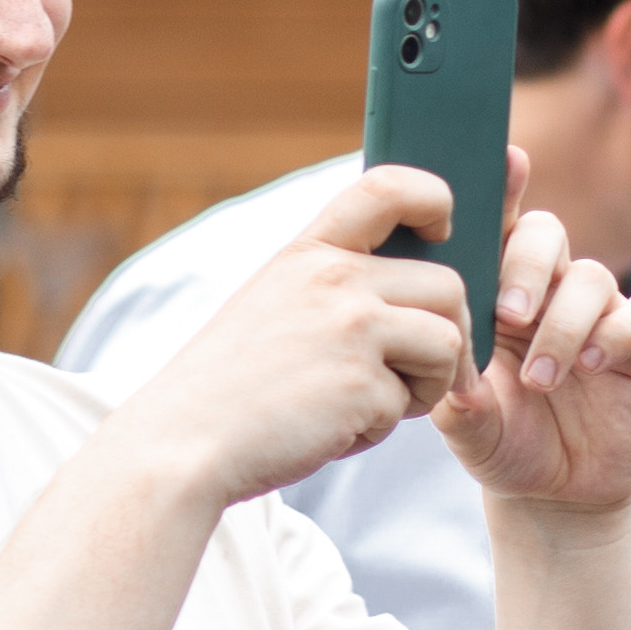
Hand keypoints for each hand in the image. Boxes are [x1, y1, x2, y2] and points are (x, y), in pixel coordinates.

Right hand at [131, 164, 476, 505]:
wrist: (181, 442)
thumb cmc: (229, 385)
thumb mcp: (271, 304)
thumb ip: (329, 287)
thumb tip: (408, 295)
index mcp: (308, 254)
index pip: (389, 187)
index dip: (435, 199)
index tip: (441, 234)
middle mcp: (334, 280)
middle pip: (448, 286)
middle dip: (449, 335)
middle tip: (417, 371)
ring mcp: (351, 330)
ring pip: (448, 342)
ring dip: (429, 383)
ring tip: (373, 405)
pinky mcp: (362, 385)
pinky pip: (412, 404)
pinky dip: (381, 427)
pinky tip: (332, 429)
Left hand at [433, 152, 630, 513]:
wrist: (552, 490)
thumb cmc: (499, 438)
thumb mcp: (466, 426)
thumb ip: (457, 402)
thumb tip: (455, 382)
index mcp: (494, 289)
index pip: (495, 225)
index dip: (500, 188)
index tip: (504, 160)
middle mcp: (547, 289)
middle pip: (545, 233)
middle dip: (527, 265)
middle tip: (509, 315)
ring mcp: (596, 311)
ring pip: (590, 277)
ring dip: (564, 325)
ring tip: (541, 378)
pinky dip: (617, 333)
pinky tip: (591, 366)